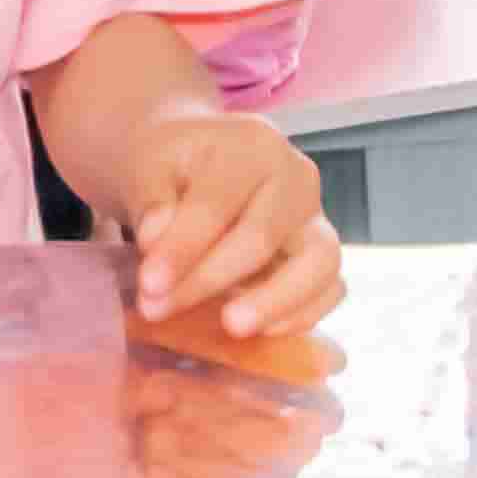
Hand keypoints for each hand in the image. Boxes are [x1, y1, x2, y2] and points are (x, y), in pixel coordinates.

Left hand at [110, 106, 341, 345]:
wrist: (193, 164)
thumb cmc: (171, 166)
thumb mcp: (146, 167)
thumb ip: (151, 200)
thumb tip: (156, 238)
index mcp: (253, 145)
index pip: (217, 203)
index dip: (181, 249)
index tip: (148, 286)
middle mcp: (296, 178)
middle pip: (263, 237)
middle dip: (208, 280)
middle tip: (159, 309)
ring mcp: (315, 218)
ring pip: (319, 263)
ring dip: (273, 302)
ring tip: (230, 327)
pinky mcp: (321, 255)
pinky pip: (330, 288)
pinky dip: (303, 313)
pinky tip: (261, 332)